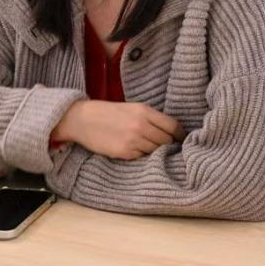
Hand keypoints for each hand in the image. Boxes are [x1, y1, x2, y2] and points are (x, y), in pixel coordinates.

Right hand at [50, 100, 185, 159]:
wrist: (83, 119)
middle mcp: (141, 125)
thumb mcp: (133, 108)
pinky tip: (137, 150)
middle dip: (168, 144)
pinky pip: (142, 157)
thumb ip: (151, 118)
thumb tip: (171, 131)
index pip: (172, 125)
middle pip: (166, 140)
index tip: (182, 139)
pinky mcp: (124, 152)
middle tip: (167, 146)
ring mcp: (133, 140)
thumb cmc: (110, 113)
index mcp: (144, 111)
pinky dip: (143, 155)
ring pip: (156, 150)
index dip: (180, 134)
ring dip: (156, 151)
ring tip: (149, 148)